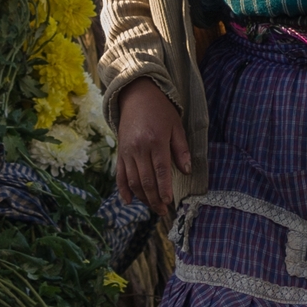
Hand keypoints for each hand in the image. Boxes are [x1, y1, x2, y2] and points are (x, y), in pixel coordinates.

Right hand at [114, 79, 190, 216]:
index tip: (169, 202)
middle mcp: (139, 148)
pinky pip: (120, 175)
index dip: (164, 189)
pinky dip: (123, 190)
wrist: (136, 95)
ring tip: (152, 207)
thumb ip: (181, 149)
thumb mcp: (176, 126)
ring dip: (142, 197)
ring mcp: (127, 151)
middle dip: (154, 199)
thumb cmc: (160, 110)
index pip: (160, 171)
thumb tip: (187, 171)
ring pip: (133, 181)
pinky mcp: (120, 152)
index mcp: (156, 141)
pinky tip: (129, 201)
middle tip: (163, 211)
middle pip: (146, 180)